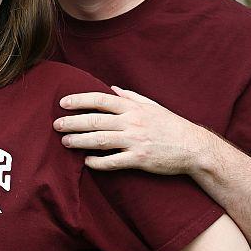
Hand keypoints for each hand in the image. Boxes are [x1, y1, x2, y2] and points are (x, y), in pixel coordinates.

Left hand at [54, 86, 227, 175]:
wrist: (193, 148)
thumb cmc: (172, 126)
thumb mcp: (153, 106)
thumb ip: (131, 97)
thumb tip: (112, 89)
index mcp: (134, 108)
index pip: (101, 100)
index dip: (80, 100)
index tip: (63, 103)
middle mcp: (133, 123)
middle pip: (96, 120)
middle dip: (73, 122)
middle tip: (56, 125)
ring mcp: (135, 141)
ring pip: (100, 140)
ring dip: (80, 141)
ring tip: (65, 142)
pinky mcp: (139, 160)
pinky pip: (113, 162)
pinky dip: (98, 162)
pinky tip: (87, 162)